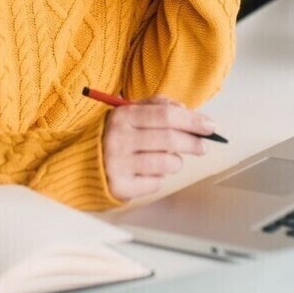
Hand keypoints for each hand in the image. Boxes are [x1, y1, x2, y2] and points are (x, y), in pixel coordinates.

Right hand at [101, 96, 216, 200]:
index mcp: (123, 116)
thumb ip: (158, 106)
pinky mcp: (121, 186)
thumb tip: (188, 112)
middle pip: (170, 139)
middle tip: (204, 146)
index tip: (210, 126)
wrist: (83, 162)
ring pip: (167, 163)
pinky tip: (149, 171)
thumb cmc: (115, 135)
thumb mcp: (130, 112)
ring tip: (169, 159)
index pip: (166, 115)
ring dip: (176, 161)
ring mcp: (119, 164)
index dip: (192, 120)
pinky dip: (159, 177)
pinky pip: (156, 183)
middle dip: (193, 142)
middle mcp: (119, 139)